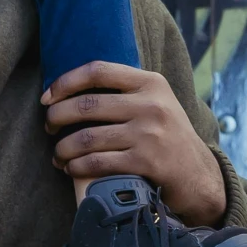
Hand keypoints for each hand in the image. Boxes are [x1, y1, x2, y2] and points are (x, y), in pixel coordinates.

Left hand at [42, 63, 228, 224]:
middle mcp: (151, 105)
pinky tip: (71, 169)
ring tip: (58, 154)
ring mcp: (149, 134)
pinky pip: (97, 162)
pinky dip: (77, 167)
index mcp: (151, 83)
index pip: (98, 70)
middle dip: (57, 117)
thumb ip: (126, 90)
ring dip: (63, 148)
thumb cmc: (168, 137)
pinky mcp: (145, 162)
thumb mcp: (157, 102)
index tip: (47, 97)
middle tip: (49, 127)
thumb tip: (74, 85)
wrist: (199, 175)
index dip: (65, 82)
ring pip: (87, 137)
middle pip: (87, 104)